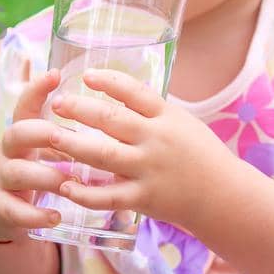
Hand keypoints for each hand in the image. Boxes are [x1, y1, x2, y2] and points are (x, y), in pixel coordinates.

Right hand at [0, 66, 70, 240]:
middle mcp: (8, 152)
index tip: (56, 74)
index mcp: (22, 133)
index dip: (37, 89)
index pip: (25, 105)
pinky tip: (55, 217)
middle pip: (16, 133)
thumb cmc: (33, 169)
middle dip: (40, 133)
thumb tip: (107, 109)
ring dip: (46, 176)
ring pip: (18, 172)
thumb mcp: (41, 148)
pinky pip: (14, 210)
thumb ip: (62, 132)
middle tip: (65, 136)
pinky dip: (35, 215)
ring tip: (70, 184)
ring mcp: (2, 179)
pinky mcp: (1, 207)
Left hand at [45, 69, 245, 226]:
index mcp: (166, 116)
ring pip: (104, 155)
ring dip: (74, 145)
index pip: (135, 92)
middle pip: (112, 120)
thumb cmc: (199, 154)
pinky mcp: (143, 198)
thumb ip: (149, 109)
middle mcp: (156, 140)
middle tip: (56, 103)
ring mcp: (148, 170)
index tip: (86, 75)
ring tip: (50, 137)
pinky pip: (109, 196)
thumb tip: (112, 86)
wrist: (224, 196)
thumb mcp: (181, 122)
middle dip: (80, 109)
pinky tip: (64, 186)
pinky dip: (85, 193)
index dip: (109, 81)